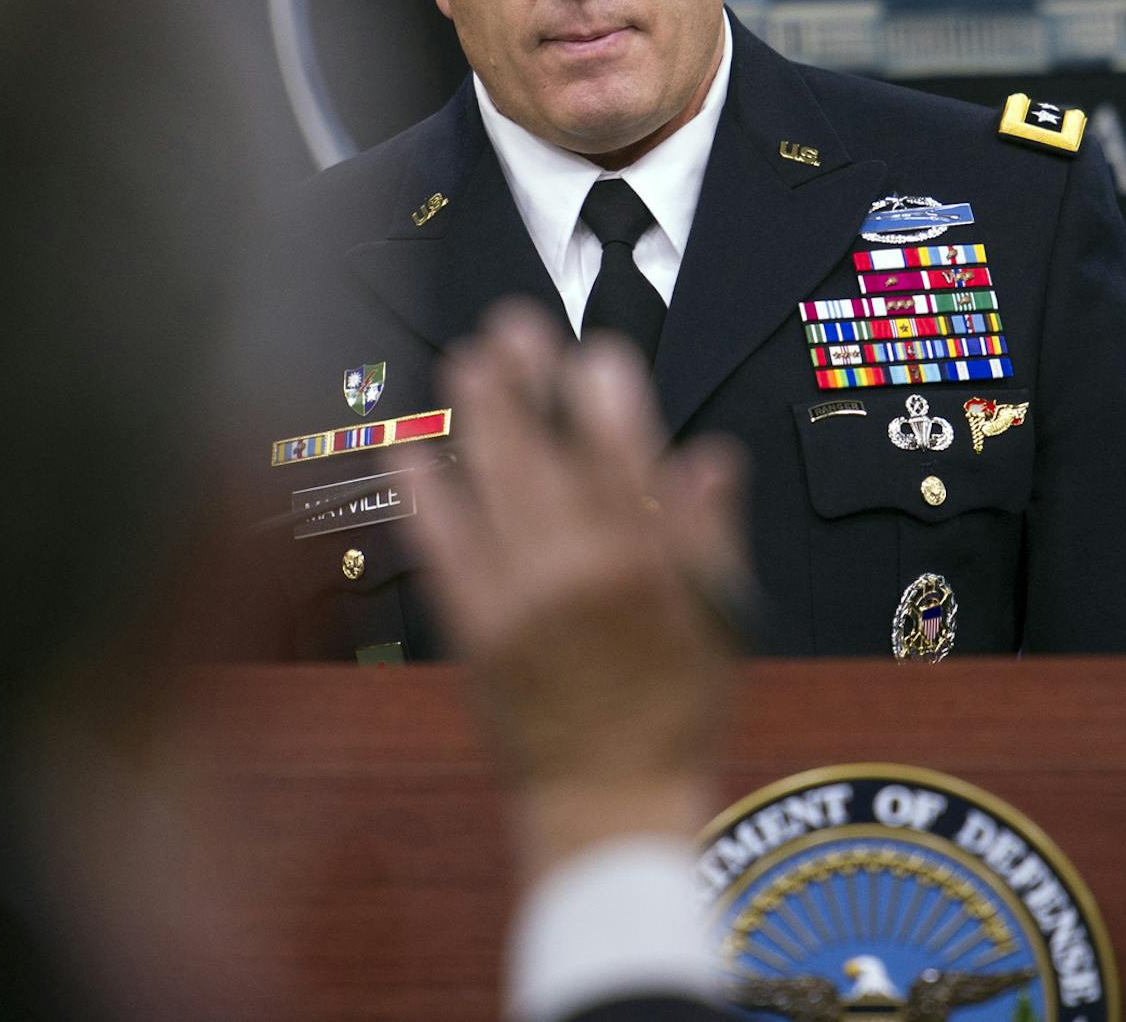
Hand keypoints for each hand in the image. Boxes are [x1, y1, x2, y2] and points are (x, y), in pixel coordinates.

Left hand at [413, 300, 748, 887]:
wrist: (608, 802)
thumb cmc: (674, 714)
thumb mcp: (717, 623)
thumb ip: (707, 536)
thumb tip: (711, 459)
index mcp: (644, 569)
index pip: (622, 460)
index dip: (606, 398)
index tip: (593, 350)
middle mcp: (575, 574)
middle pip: (544, 455)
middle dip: (525, 384)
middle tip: (511, 325)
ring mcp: (516, 599)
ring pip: (491, 488)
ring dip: (475, 419)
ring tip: (465, 363)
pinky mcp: (472, 627)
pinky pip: (440, 549)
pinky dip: (423, 498)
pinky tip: (408, 451)